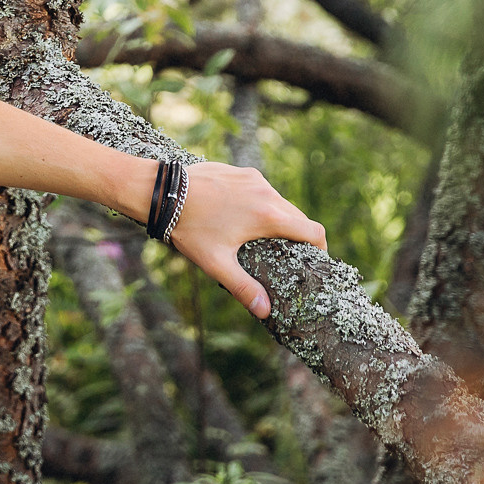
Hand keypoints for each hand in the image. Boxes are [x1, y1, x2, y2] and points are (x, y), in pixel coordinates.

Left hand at [168, 162, 327, 318]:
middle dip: (295, 234)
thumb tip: (265, 312)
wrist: (163, 193)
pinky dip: (258, 201)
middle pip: (297, 216)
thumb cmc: (189, 229)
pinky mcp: (239, 171)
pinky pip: (259, 188)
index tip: (314, 258)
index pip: (313, 231)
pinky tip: (238, 215)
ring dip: (275, 217)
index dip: (320, 247)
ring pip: (278, 200)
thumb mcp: (216, 263)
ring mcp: (253, 179)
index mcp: (268, 216)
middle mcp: (267, 193)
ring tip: (258, 235)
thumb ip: (243, 287)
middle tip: (284, 252)